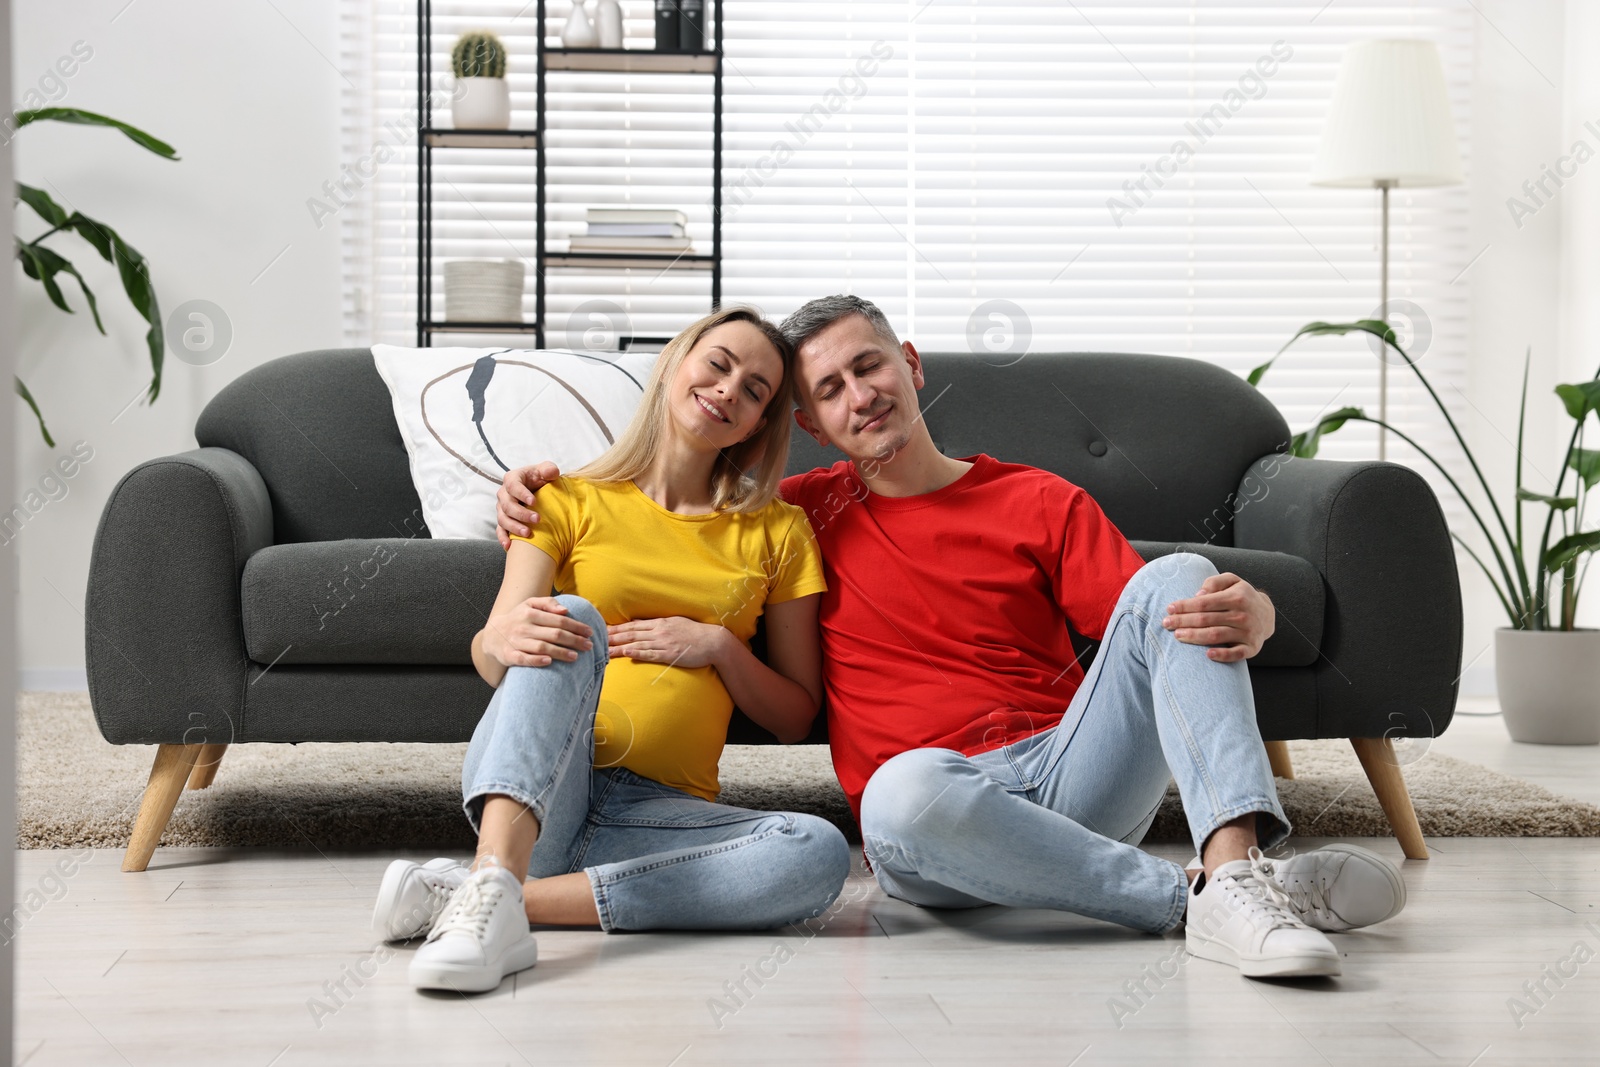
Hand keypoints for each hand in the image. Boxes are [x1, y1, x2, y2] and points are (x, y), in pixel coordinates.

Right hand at [481, 596, 593, 667]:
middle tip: (589, 646)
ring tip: (575, 657)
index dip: (576, 626)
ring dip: (560, 652)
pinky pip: (523, 659)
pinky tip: (549, 662)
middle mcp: (523, 627)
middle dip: (574, 640)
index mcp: (530, 613)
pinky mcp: (509, 655)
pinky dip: (536, 660)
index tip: (589, 632)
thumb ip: (548, 603)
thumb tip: (565, 610)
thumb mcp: (529, 604)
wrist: (492, 635)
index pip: (558, 620)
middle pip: (554, 634)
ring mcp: (516, 642)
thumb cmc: (518, 618)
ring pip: (541, 647)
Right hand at [496, 462, 561, 550]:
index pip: (513, 485)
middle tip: (537, 519)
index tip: (534, 502)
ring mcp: (502, 508)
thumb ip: (549, 469)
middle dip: (521, 513)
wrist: (538, 489)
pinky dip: (503, 538)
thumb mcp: (546, 470)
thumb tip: (552, 472)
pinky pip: (500, 530)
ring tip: (528, 534)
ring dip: (514, 527)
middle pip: (507, 505)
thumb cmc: (542, 478)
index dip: (522, 494)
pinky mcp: (504, 520)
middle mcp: (504, 494)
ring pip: (502, 519)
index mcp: (512, 479)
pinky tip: (509, 546)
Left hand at [607, 617, 727, 670]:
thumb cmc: (696, 634)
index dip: (617, 627)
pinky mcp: (669, 654)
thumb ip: (660, 625)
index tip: (603, 629)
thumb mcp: (676, 624)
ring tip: (603, 649)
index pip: (633, 625)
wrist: (713, 641)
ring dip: (618, 646)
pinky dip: (636, 652)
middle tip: (596, 637)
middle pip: (630, 633)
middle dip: (612, 635)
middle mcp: (659, 631)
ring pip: (636, 643)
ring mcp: (663, 642)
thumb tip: (645, 626)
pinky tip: (625, 653)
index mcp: (660, 623)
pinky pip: (650, 653)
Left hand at [1161, 572, 1273, 662]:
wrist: (1267, 614)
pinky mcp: (1252, 647)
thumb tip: (1198, 593)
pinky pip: (1237, 654)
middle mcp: (1242, 614)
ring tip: (1178, 636)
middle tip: (1166, 624)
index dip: (1185, 606)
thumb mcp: (1232, 581)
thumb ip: (1215, 582)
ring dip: (1195, 637)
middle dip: (1184, 622)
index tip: (1169, 609)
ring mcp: (1248, 632)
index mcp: (1236, 597)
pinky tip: (1207, 654)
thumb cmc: (1242, 596)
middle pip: (1206, 620)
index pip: (1204, 603)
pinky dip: (1223, 655)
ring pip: (1216, 636)